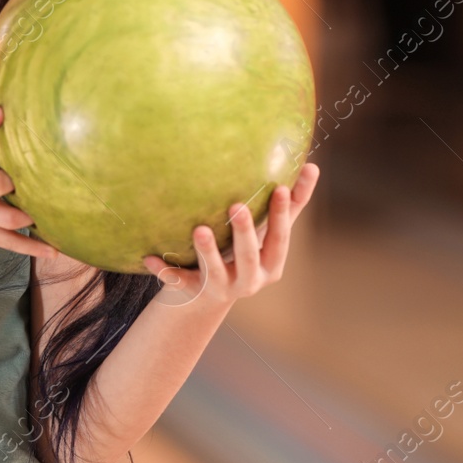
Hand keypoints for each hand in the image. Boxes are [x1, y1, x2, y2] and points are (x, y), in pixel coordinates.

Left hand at [141, 164, 319, 304]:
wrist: (209, 296)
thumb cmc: (247, 251)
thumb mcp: (269, 233)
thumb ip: (291, 204)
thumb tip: (313, 166)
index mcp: (271, 264)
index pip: (280, 239)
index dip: (281, 215)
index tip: (279, 188)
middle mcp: (249, 280)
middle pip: (248, 257)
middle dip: (244, 233)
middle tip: (236, 205)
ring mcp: (221, 289)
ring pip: (214, 273)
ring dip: (207, 252)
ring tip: (198, 229)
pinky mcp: (194, 293)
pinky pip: (178, 282)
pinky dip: (165, 271)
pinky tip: (149, 257)